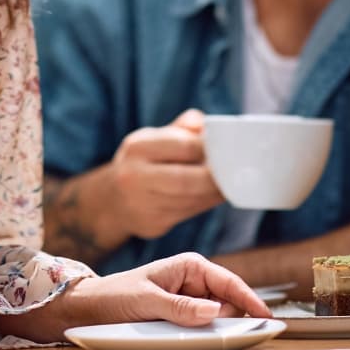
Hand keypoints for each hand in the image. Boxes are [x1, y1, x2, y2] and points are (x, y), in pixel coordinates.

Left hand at [0, 253, 271, 342]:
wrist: (92, 308)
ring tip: (239, 338)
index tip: (267, 317)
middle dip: (242, 315)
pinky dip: (215, 334)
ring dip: (229, 327)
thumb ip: (179, 306)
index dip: (250, 299)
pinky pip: (206, 326)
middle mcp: (194, 280)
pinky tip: (218, 342)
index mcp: (189, 266)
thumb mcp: (146, 300)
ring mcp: (191, 299)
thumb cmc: (116, 296)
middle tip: (255, 333)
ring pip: (221, 315)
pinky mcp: (184, 315)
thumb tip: (213, 312)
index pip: (228, 281)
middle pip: (229, 300)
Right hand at [110, 108, 223, 238]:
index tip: (227, 149)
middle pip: (186, 180)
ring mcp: (142, 203)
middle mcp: (134, 175)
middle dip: (215, 178)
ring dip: (214, 193)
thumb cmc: (143, 162)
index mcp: (137, 147)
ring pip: (189, 200)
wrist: (113, 200)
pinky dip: (206, 204)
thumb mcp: (154, 138)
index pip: (183, 146)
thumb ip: (182, 128)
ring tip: (230, 184)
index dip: (209, 149)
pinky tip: (215, 196)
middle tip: (235, 172)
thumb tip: (206, 125)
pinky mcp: (153, 224)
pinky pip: (188, 213)